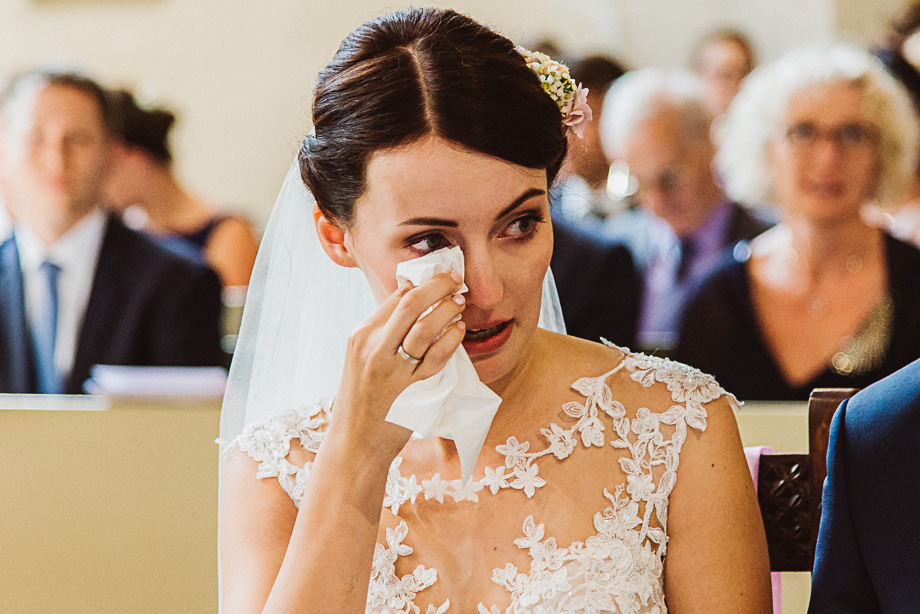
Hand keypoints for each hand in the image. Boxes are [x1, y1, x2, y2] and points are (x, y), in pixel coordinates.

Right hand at [325, 271, 466, 462]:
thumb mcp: (360, 360)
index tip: (439, 278)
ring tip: (459, 303)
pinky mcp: (411, 390)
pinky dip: (451, 338)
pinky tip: (458, 330)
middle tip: (455, 280)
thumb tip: (411, 301)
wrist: (355, 444)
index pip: (394, 297)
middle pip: (410, 303)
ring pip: (425, 326)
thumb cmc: (362, 401)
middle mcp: (373, 349)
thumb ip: (382, 334)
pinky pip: (437, 357)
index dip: (421, 283)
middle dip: (437, 286)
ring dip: (447, 309)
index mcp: (360, 337)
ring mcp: (392, 370)